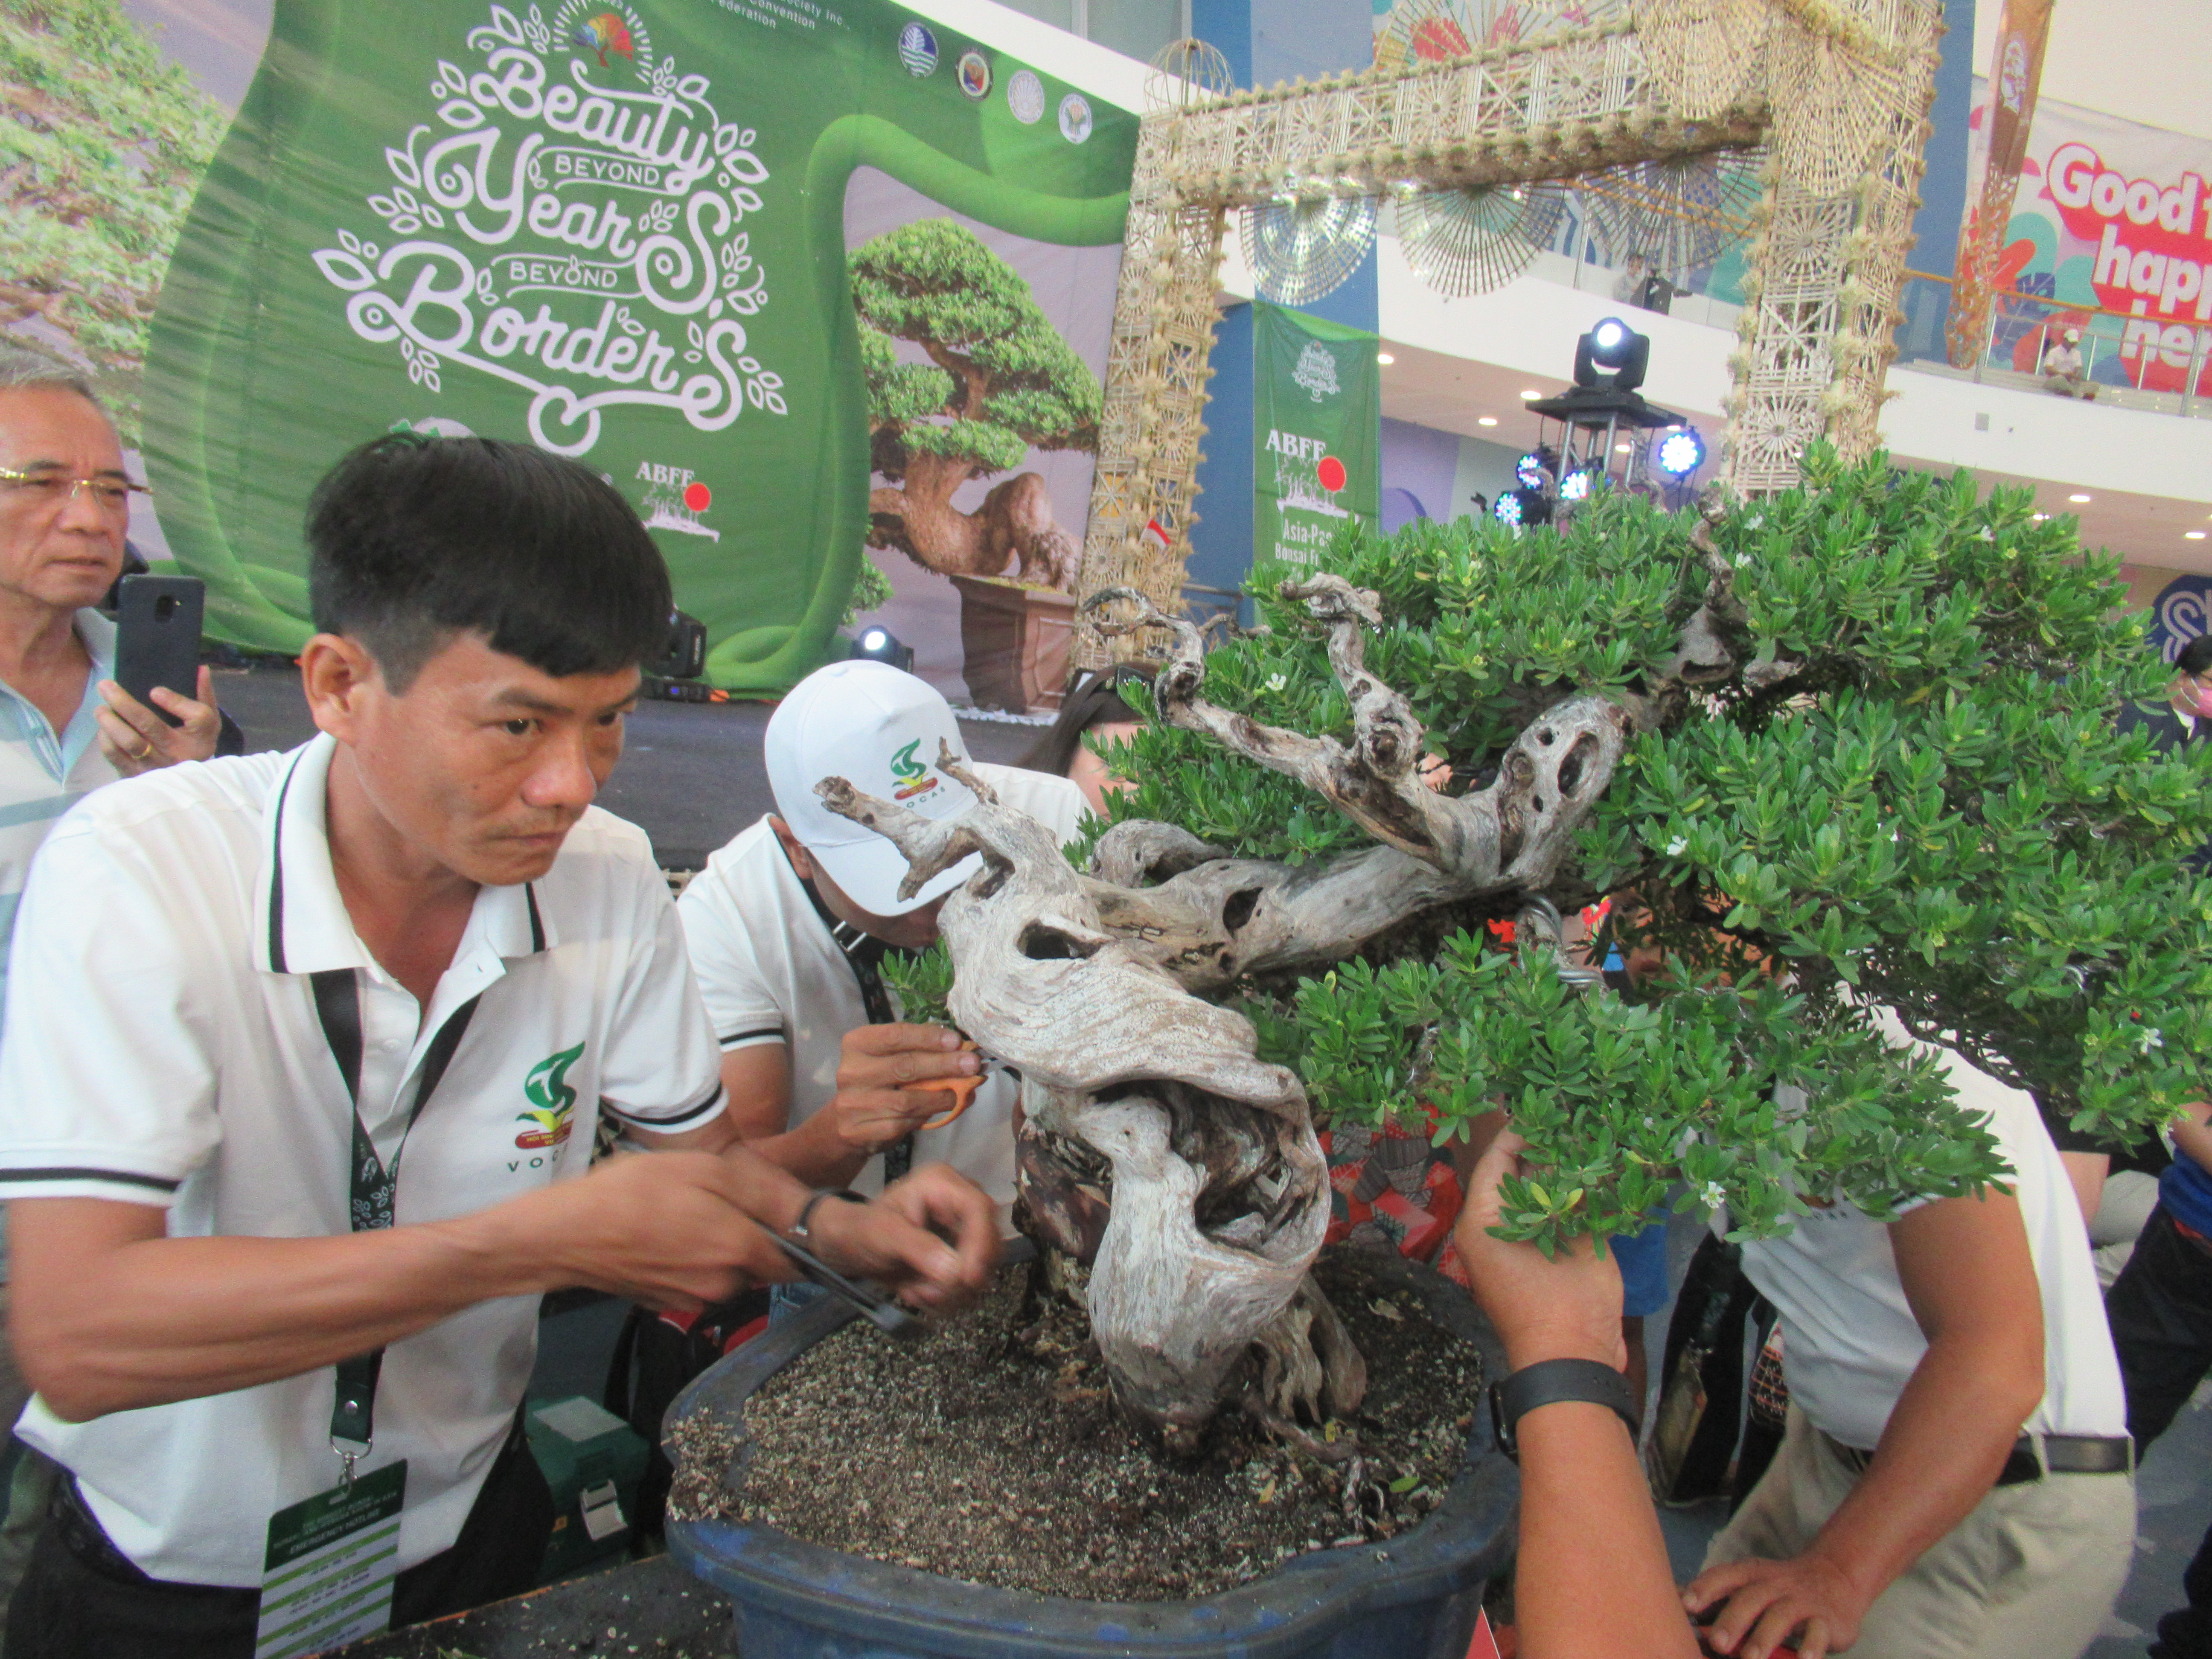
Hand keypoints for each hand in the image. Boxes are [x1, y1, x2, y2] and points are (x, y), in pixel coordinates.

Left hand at [95, 668, 219, 774]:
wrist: (186, 782)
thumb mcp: (207, 721)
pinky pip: (115, 756)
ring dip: (109, 722)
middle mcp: (175, 753)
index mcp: (196, 739)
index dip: (173, 702)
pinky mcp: (135, 774)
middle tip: (106, 685)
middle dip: (124, 703)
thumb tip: (200, 668)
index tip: (154, 691)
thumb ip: (204, 694)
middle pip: (148, 726)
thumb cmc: (194, 744)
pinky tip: (104, 728)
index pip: (193, 717)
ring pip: (128, 742)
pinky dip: (106, 740)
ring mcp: (153, 766)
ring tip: (101, 708)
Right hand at [503, 1150, 793, 1311]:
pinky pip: (696, 1282)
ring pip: (727, 1274)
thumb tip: (801, 1212)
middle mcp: (722, 1286)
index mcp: (738, 1252)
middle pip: (760, 1265)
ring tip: (688, 1215)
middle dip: (752, 1238)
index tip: (790, 1219)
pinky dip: (692, 1262)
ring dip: (720, 1249)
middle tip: (722, 1204)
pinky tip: (667, 1235)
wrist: (567, 1234)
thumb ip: (758, 1195)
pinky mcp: (666, 1303)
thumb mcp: (703, 1170)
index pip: (797, 1260)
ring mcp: (692, 1299)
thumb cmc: (633, 1193)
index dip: (799, 1239)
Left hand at [807, 1162, 999, 1311]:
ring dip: (952, 1291)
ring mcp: (963, 1229)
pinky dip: (948, 1297)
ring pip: (983, 1266)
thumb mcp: (882, 1234)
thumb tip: (955, 1271)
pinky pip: (970, 1282)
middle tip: (929, 1296)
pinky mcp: (961, 1253)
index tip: (970, 1279)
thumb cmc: (860, 1230)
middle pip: (988, 1240)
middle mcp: (959, 1202)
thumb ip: (918, 1248)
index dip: (982, 1244)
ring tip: (916, 1294)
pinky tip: (920, 1294)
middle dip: (962, 1276)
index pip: (979, 1208)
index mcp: (941, 1183)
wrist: (849, 1247)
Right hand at [826, 1023, 981, 1152]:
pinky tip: (943, 1108)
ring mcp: (856, 1103)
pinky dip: (929, 1115)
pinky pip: (905, 1122)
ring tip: (963, 1092)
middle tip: (971, 1064)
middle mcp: (852, 1071)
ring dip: (942, 1096)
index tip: (956, 1041)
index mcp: (858, 1044)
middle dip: (943, 1064)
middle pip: (905, 1066)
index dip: (928, 1037)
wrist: (846, 1123)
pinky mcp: (864, 1130)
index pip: (896, 1036)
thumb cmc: (877, 1081)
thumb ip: (917, 1050)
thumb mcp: (888, 1057)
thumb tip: (960, 1050)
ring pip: (908, 1100)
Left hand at [1452, 1127, 1627, 1372]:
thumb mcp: (1561, 1237)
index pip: (1496, 1159)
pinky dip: (1573, 1200)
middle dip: (1545, 1150)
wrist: (1574, 1361)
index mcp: (1484, 1220)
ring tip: (1589, 1141)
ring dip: (1562, 1173)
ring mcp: (1520, 1246)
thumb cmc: (1559, 1302)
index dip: (1520, 1132)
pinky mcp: (1547, 1262)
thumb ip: (1560, 1191)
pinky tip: (1600, 1178)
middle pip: (1517, 1174)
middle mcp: (1495, 1229)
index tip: (1545, 1109)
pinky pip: (1554, 1218)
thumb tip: (1560, 1151)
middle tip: (1574, 1122)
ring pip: (1538, 1195)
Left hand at [1685, 1552, 1870, 1658]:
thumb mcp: (1748, 1584)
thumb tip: (1674, 1602)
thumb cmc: (1777, 1588)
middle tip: (1717, 1643)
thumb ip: (1717, 1594)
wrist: (1834, 1577)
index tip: (1686, 1604)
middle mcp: (1774, 1584)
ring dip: (1764, 1637)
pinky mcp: (1826, 1619)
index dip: (1705, 1588)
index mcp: (1750, 1574)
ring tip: (1750, 1658)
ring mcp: (1801, 1600)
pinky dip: (1811, 1647)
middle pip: (1750, 1598)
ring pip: (1781, 1616)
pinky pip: (1818, 1632)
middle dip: (1732, 1620)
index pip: (1724, 1576)